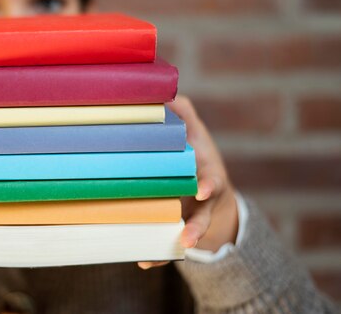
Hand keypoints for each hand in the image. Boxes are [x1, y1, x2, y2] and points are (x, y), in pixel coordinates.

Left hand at [138, 95, 238, 269]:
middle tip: (187, 234)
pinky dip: (158, 255)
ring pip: (188, 233)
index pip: (210, 181)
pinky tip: (142, 260)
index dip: (207, 185)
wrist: (207, 190)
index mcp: (205, 174)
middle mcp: (201, 198)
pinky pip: (168, 246)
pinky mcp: (178, 228)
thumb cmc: (193, 155)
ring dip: (181, 241)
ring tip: (173, 249)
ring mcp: (191, 216)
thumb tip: (166, 90)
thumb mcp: (194, 133)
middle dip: (197, 224)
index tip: (202, 189)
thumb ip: (184, 113)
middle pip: (203, 215)